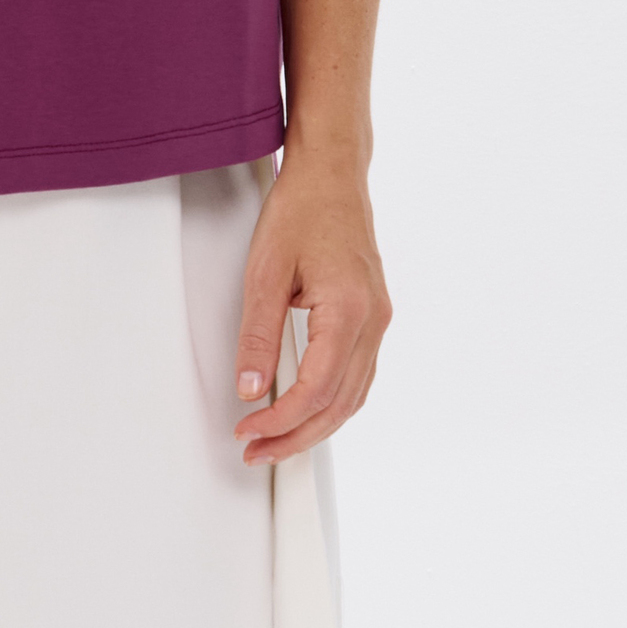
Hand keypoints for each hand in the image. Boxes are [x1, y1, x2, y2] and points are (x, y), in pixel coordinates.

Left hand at [231, 151, 390, 466]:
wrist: (332, 175)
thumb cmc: (301, 210)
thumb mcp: (264, 273)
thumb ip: (257, 336)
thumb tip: (249, 388)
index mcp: (348, 309)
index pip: (317, 389)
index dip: (281, 420)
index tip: (248, 431)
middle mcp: (373, 320)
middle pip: (341, 404)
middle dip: (297, 437)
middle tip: (257, 453)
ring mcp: (378, 319)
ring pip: (354, 396)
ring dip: (316, 426)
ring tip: (276, 442)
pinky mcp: (373, 316)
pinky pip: (359, 375)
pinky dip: (332, 403)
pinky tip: (306, 412)